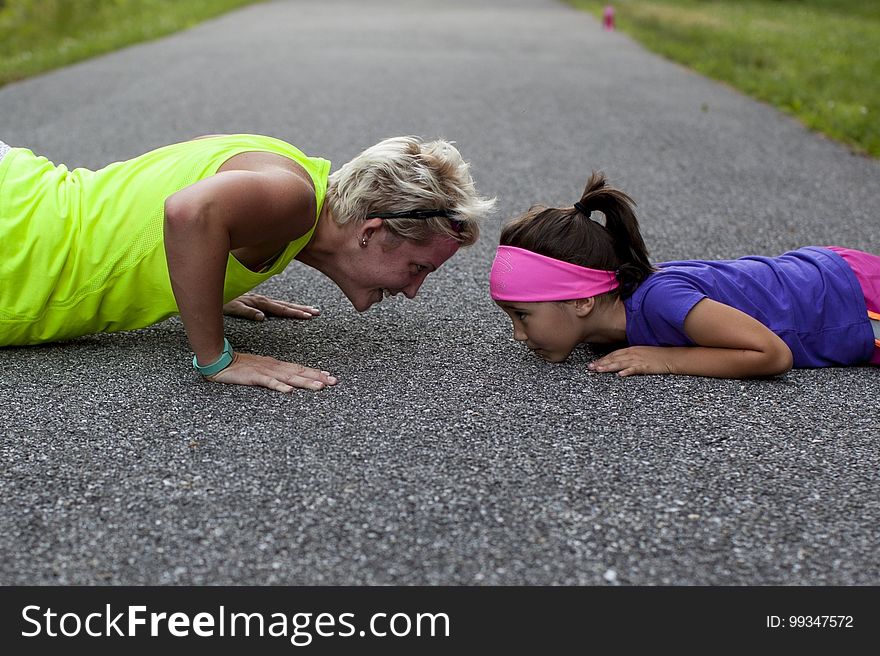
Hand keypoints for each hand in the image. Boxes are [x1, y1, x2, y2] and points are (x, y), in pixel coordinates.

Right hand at [207, 352, 336, 392]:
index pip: (300, 369)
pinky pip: (269, 383)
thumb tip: (290, 381)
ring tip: (320, 387)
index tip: (331, 377)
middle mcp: (275, 367)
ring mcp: (265, 372)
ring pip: (289, 378)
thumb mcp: (262, 370)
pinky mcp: (255, 377)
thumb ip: (276, 375)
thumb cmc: (241, 368)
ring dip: (305, 382)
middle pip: (300, 372)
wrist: (220, 361)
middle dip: (318, 377)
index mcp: (277, 366)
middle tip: (334, 382)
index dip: (316, 372)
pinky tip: (289, 391)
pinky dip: (280, 387)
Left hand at [223, 293, 319, 320]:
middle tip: (317, 312)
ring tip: (311, 310)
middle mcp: (261, 299)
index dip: (294, 312)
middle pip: (285, 305)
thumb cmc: (219, 300)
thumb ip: (246, 311)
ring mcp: (259, 299)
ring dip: (296, 307)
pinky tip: (292, 309)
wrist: (210, 289)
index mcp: (257, 301)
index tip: (308, 316)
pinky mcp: (256, 300)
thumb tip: (263, 318)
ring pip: (282, 304)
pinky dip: (286, 307)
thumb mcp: (231, 307)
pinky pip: (275, 304)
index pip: (280, 308)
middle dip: (301, 309)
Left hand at [587, 346, 674, 376]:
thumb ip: (630, 356)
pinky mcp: (646, 366)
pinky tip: (620, 375)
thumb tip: (620, 361)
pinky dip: (627, 371)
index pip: (614, 354)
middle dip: (601, 363)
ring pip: (620, 363)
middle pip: (614, 358)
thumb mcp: (642, 353)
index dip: (603, 358)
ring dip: (609, 367)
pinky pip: (634, 369)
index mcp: (632, 349)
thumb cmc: (658, 356)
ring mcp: (639, 360)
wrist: (672, 357)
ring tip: (599, 370)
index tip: (593, 363)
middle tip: (590, 368)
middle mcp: (633, 353)